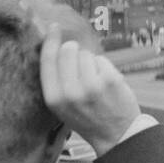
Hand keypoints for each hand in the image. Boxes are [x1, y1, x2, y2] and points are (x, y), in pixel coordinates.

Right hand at [38, 28, 139, 157]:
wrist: (116, 134)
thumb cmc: (86, 117)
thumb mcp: (62, 106)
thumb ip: (56, 80)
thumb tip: (56, 44)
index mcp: (54, 98)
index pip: (47, 60)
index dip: (50, 41)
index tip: (54, 27)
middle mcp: (70, 92)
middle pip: (68, 50)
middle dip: (74, 52)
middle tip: (81, 69)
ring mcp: (91, 85)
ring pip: (86, 54)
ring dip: (90, 63)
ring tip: (94, 82)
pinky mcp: (109, 80)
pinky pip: (101, 60)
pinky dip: (103, 67)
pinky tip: (105, 83)